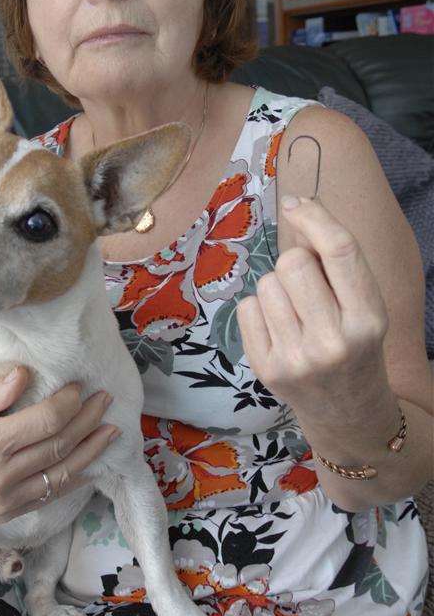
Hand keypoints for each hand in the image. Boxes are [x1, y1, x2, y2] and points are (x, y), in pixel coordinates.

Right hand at [0, 368, 117, 525]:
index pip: (45, 422)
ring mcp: (7, 500)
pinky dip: (75, 479)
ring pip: (63, 474)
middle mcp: (3, 477)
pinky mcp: (8, 514)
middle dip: (88, 421)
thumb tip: (25, 374)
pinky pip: (50, 496)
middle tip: (106, 399)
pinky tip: (91, 466)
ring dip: (91, 451)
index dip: (69, 403)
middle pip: (60, 445)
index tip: (79, 387)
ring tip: (111, 431)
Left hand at [236, 195, 390, 424]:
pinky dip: (259, 311)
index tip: (296, 203)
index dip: (314, 217)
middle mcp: (334, 341)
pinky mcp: (267, 369)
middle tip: (307, 288)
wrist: (348, 412)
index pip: (339, 250)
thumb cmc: (353, 344)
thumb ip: (335, 262)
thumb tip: (296, 206)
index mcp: (369, 318)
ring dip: (277, 289)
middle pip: (293, 262)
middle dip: (296, 263)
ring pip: (266, 283)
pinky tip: (279, 331)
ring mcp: (297, 358)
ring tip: (295, 314)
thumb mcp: (362, 305)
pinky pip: (247, 308)